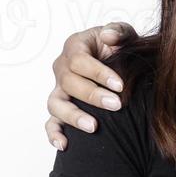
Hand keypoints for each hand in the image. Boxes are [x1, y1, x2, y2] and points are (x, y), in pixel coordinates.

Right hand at [46, 22, 136, 149]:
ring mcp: (59, 89)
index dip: (98, 73)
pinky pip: (51, 122)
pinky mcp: (61, 108)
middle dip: (93, 96)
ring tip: (93, 127)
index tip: (120, 85)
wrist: (119, 63)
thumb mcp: (124, 34)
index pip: (79, 61)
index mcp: (75, 47)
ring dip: (73, 116)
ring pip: (56, 104)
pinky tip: (65, 145)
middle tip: (116, 105)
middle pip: (69, 83)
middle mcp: (62, 68)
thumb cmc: (120, 47)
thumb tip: (109, 36)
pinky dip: (54, 134)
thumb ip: (119, 31)